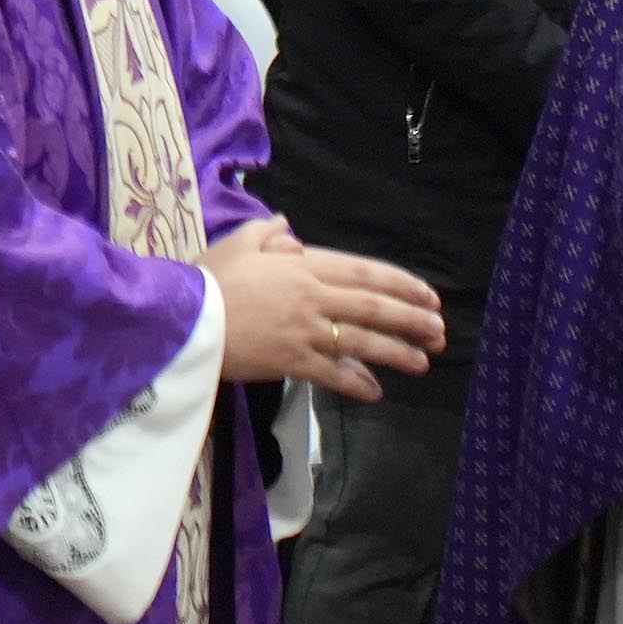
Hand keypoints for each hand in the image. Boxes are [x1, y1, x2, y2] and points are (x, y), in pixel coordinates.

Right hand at [203, 216, 446, 399]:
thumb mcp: (236, 243)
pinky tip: (375, 391)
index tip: (429, 296)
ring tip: (422, 362)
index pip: (364, 272)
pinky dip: (357, 384)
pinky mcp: (292, 362)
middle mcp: (313, 298)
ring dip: (397, 353)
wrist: (183, 319)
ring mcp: (305, 332)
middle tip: (439, 332)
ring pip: (363, 342)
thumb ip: (267, 235)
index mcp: (302, 266)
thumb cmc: (207, 278)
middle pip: (374, 308)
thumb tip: (289, 231)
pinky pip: (333, 375)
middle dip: (412, 320)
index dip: (402, 284)